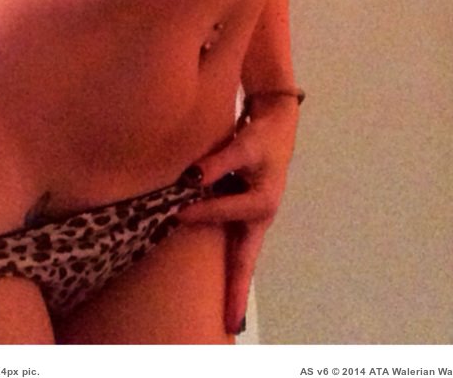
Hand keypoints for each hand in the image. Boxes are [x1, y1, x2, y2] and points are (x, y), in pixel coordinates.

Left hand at [178, 96, 299, 335]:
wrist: (277, 128)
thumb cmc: (262, 137)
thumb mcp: (243, 146)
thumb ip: (218, 163)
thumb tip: (192, 179)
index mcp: (262, 202)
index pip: (225, 212)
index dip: (201, 212)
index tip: (176, 214)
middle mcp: (260, 218)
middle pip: (245, 260)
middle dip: (237, 291)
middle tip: (230, 324)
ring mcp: (254, 220)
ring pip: (241, 256)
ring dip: (232, 282)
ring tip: (225, 314)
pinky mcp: (246, 215)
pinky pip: (234, 245)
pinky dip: (228, 264)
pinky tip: (217, 281)